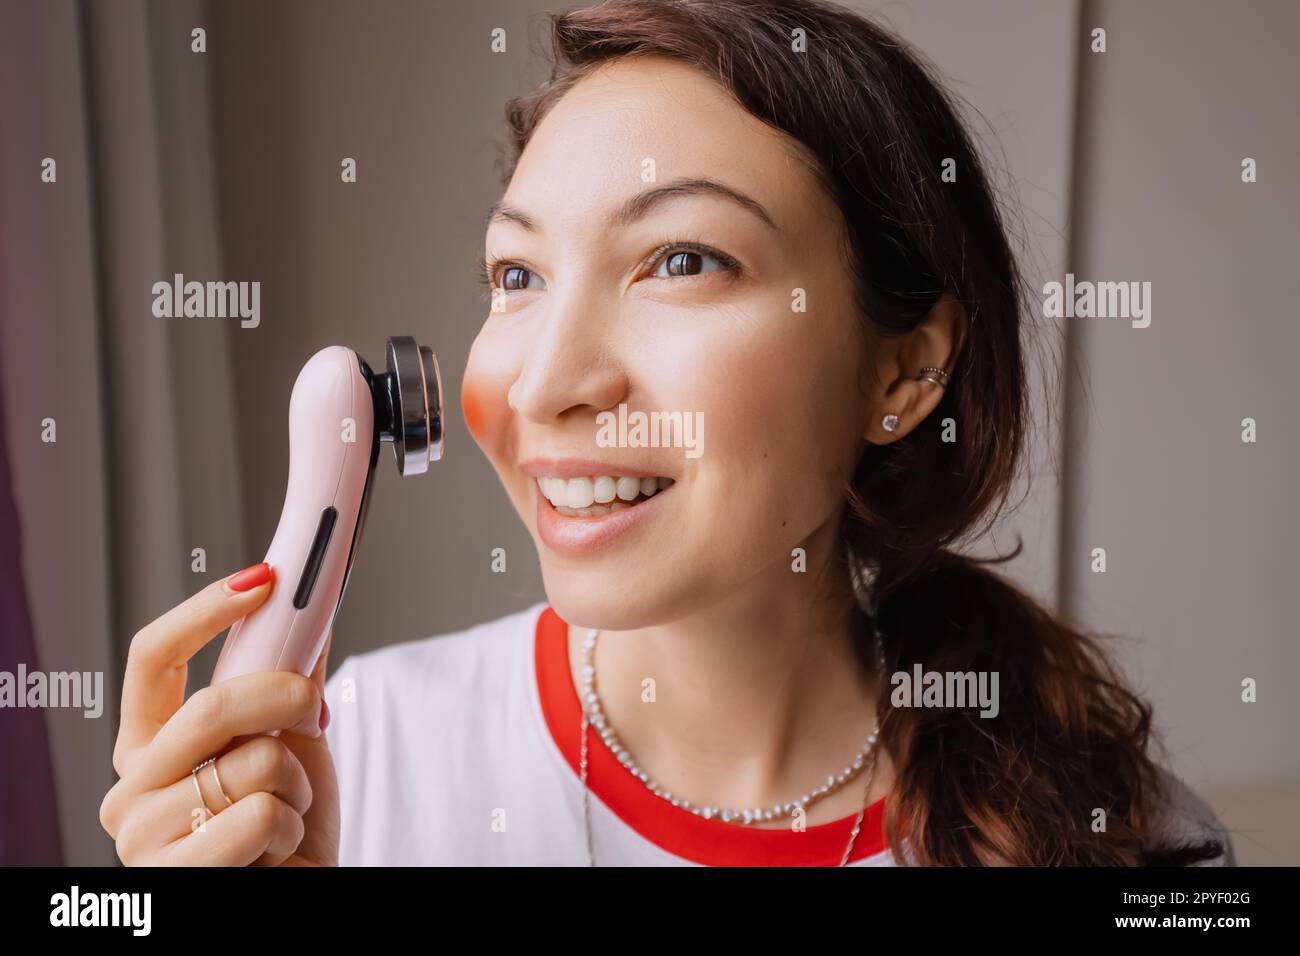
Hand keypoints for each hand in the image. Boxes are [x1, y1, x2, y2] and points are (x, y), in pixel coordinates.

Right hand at [99, 564, 339, 864]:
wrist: (303, 896)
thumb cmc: (289, 833)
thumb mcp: (291, 745)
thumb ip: (286, 681)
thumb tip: (311, 609)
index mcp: (150, 748)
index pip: (153, 658)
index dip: (204, 611)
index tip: (262, 579)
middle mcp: (132, 789)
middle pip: (210, 704)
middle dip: (284, 695)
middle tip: (313, 709)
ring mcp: (142, 837)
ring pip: (250, 762)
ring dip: (295, 785)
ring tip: (283, 816)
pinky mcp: (173, 876)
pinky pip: (260, 815)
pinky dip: (291, 828)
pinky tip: (276, 852)